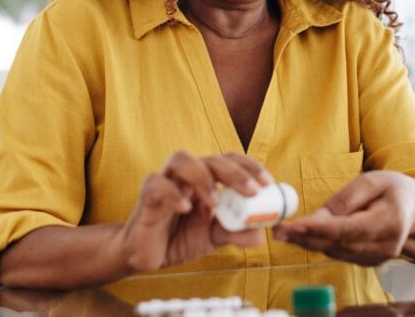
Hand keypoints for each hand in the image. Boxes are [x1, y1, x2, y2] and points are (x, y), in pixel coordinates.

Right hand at [119, 151, 273, 271]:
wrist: (147, 255)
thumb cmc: (179, 238)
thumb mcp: (213, 238)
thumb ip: (235, 233)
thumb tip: (260, 235)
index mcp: (205, 180)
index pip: (229, 160)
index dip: (249, 167)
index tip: (267, 183)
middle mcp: (186, 176)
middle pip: (210, 158)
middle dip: (234, 172)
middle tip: (252, 191)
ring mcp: (166, 182)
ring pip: (182, 159)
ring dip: (203, 177)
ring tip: (216, 203)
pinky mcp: (147, 196)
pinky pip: (157, 184)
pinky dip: (173, 194)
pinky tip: (186, 209)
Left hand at [272, 171, 414, 265]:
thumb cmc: (393, 190)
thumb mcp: (372, 181)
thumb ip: (345, 200)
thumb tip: (316, 219)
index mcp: (390, 222)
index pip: (350, 229)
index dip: (321, 229)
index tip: (296, 225)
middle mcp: (385, 245)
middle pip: (338, 244)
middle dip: (304, 238)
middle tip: (278, 230)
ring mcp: (377, 257)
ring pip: (335, 251)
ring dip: (307, 243)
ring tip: (282, 231)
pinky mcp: (367, 261)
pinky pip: (339, 253)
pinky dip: (319, 244)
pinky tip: (301, 236)